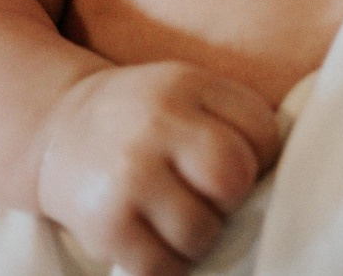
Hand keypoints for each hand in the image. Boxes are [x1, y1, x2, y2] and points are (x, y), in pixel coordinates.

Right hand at [33, 62, 280, 275]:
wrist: (58, 128)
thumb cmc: (143, 118)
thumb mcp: (186, 92)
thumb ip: (231, 119)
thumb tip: (285, 178)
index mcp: (187, 85)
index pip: (262, 131)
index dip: (262, 158)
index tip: (239, 163)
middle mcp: (156, 124)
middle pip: (233, 178)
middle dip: (232, 199)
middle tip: (211, 198)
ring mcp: (128, 175)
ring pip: (202, 231)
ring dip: (201, 238)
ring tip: (181, 221)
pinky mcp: (105, 224)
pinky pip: (161, 266)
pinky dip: (168, 265)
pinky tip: (156, 242)